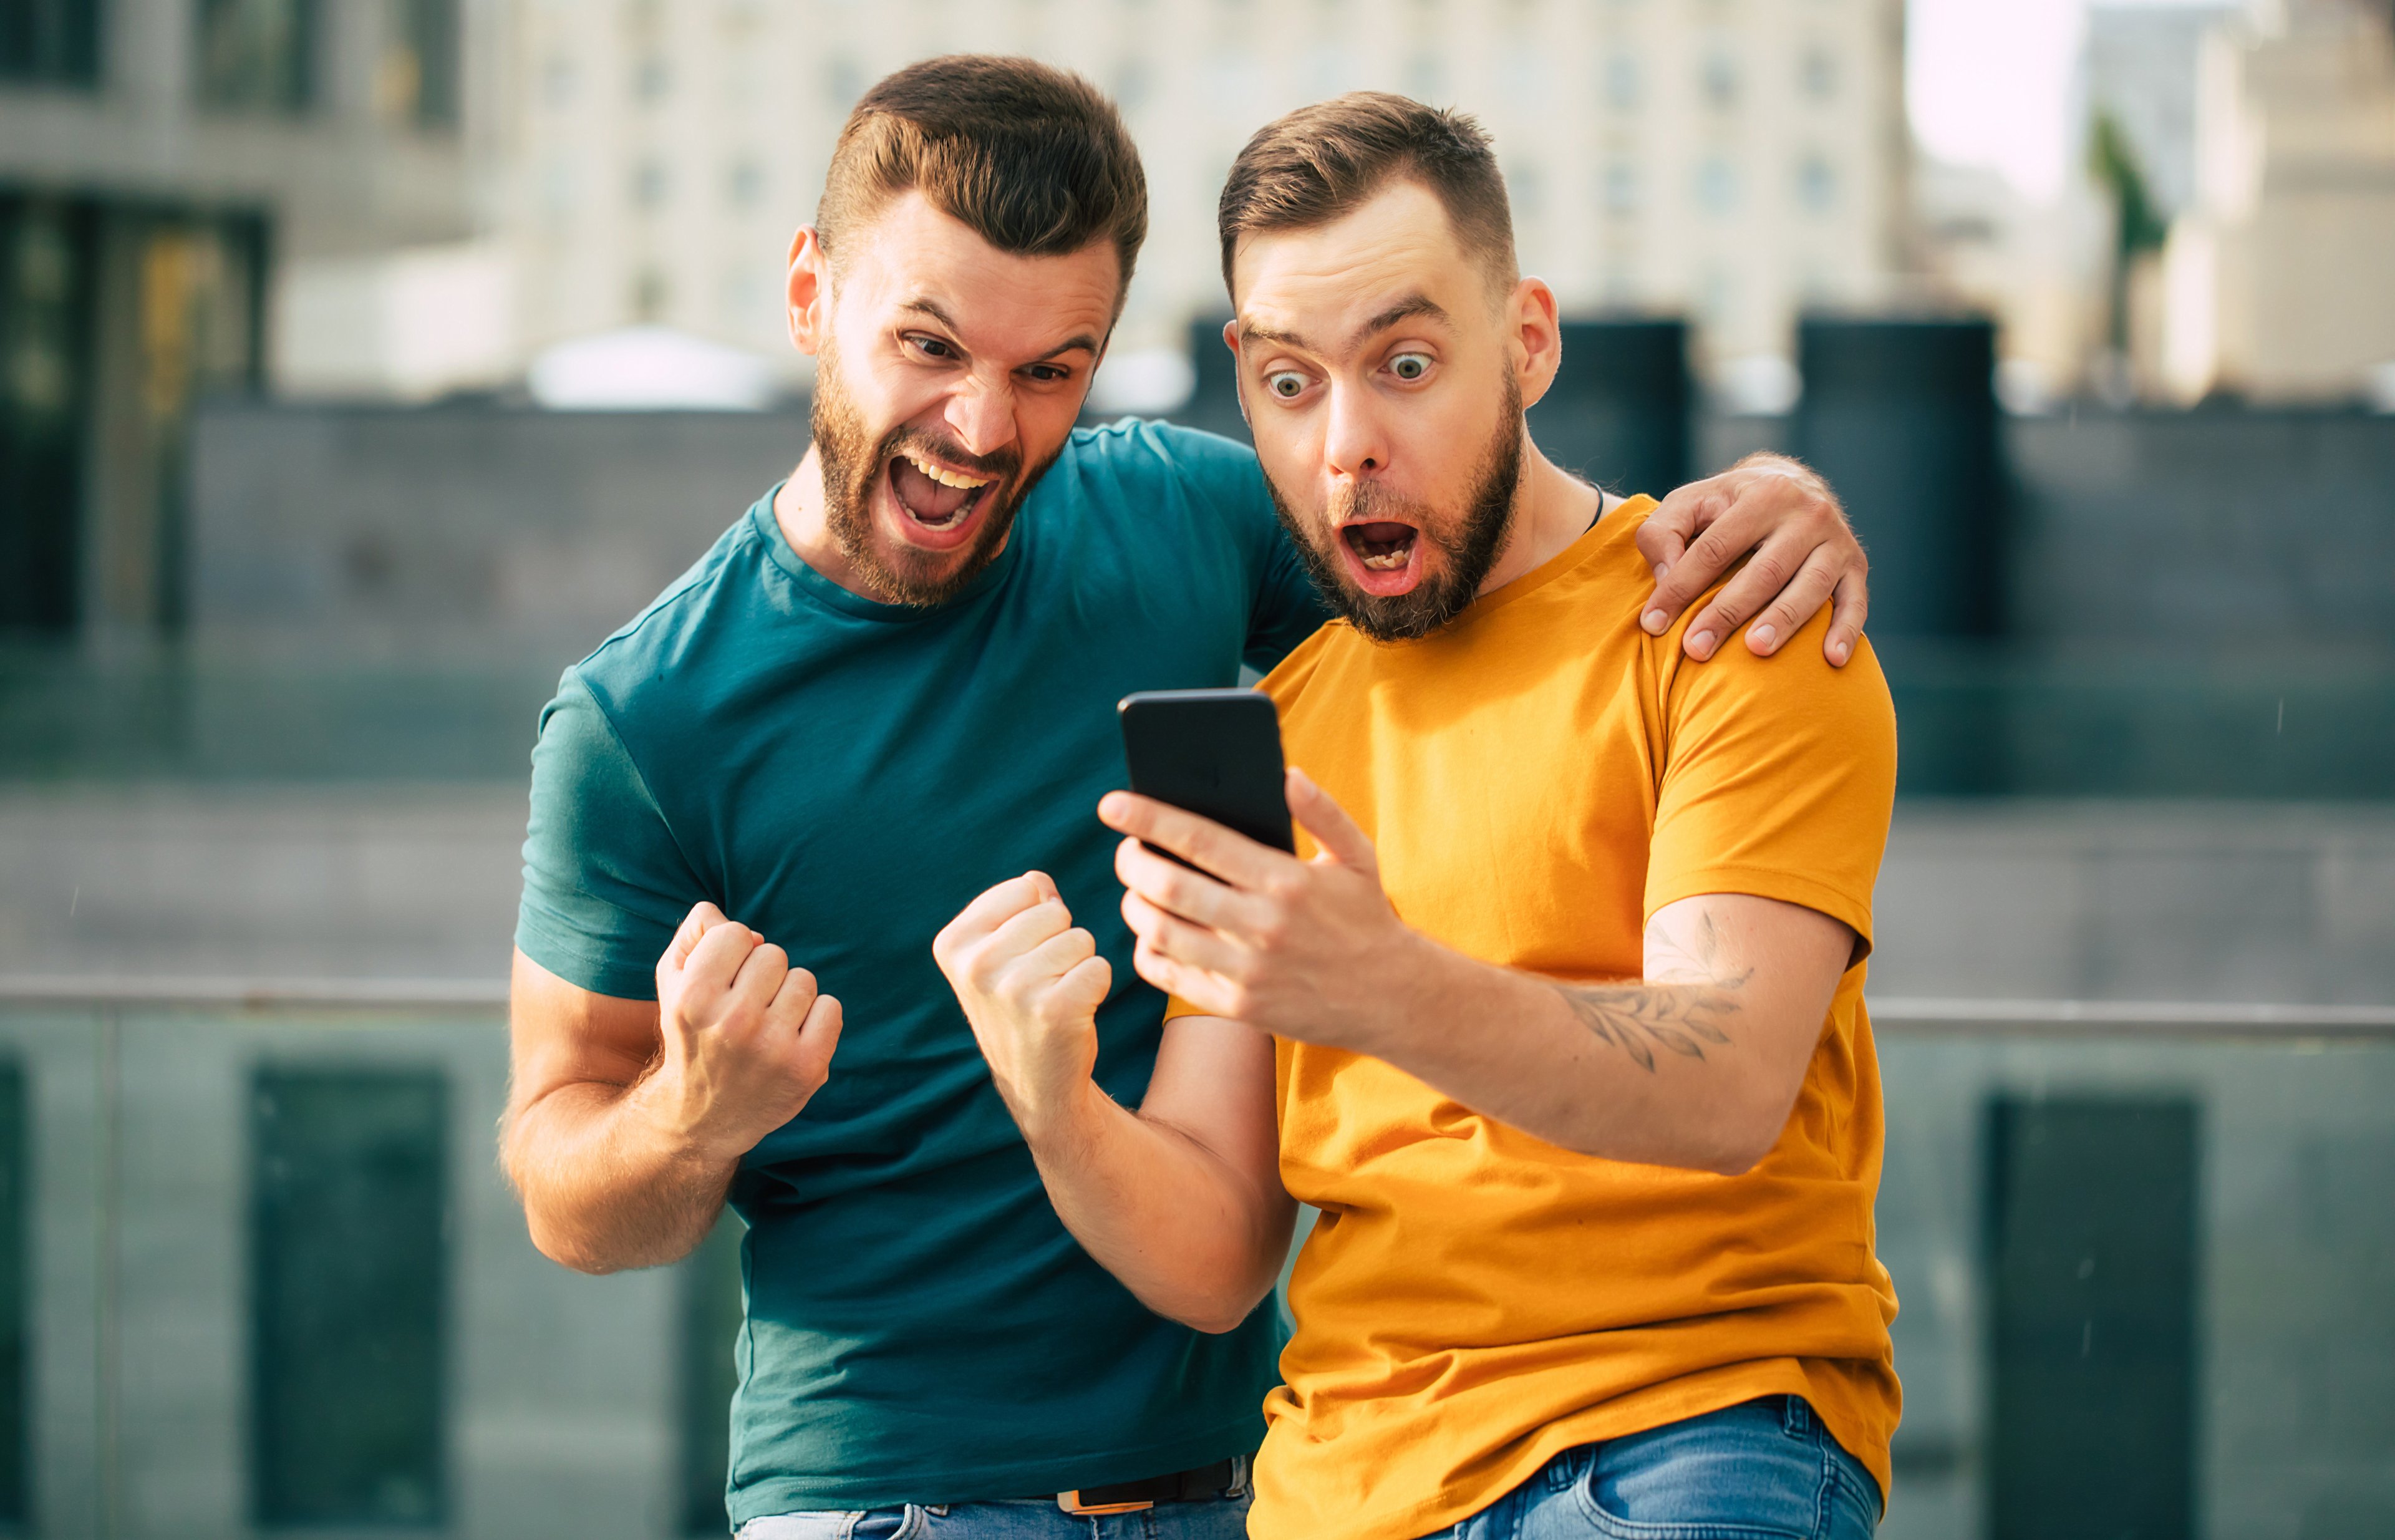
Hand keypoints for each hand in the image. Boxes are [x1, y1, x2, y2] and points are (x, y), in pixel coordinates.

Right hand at [646, 902, 841, 1159]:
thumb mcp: (673, 983)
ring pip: (804, 980)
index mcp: (693, 998)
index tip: (721, 983)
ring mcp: (772, 1047)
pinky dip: (818, 1018)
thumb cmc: (694, 1034)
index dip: (731, 954)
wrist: (705, 1116)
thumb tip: (734, 923)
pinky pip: (832, 1007)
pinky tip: (792, 1039)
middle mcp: (732, 1022)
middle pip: (773, 954)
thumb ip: (695, 934)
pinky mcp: (806, 1067)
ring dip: (789, 997)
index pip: (736, 933)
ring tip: (765, 1028)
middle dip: (761, 975)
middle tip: (744, 1011)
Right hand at [933, 873, 1113, 1130]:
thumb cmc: (1021, 1006)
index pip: (1025, 888)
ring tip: (1053, 999)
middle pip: (1055, 911)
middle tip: (1040, 984)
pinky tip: (1072, 1014)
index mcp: (953, 943)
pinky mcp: (1054, 1010)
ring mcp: (1014, 989)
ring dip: (1077, 966)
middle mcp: (977, 965)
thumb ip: (1018, 906)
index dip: (1036, 919)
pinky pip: (1099, 967)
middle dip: (1059, 943)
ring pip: (1080, 939)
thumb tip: (1039, 883)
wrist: (1036, 1084)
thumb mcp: (999, 953)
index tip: (1019, 958)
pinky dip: (1096, 988)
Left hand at [1098, 771, 1427, 1050]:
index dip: (1148, 818)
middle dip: (1131, 862)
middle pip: (1169, 886)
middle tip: (1125, 850)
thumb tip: (1285, 774)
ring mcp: (1248, 972)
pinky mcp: (1239, 1007)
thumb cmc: (1367, 917)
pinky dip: (1148, 951)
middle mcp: (1262, 927)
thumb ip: (1322, 811)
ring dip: (1135, 905)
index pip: (1200, 841)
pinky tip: (1151, 933)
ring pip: (1161, 932)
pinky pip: (1170, 976)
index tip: (1112, 804)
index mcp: (1286, 881)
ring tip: (1136, 889)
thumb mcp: (1357, 856)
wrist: (1392, 1000)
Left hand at [1635, 453, 1868, 665]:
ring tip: (1755, 650)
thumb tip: (1665, 578)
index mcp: (1761, 494)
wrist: (1789, 483)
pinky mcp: (1856, 566)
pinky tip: (1831, 660)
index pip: (1715, 547)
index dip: (1681, 587)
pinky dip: (1846, 631)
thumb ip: (1663, 533)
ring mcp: (1837, 541)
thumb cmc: (1726, 506)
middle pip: (1765, 570)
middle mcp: (1806, 513)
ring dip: (1784, 621)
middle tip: (1696, 649)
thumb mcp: (1689, 503)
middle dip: (1728, 613)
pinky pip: (1855, 602)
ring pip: (1811, 587)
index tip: (1653, 624)